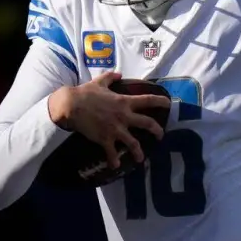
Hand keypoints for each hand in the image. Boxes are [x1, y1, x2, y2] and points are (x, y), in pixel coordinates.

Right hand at [48, 72, 171, 169]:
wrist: (71, 106)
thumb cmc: (85, 93)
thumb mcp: (99, 82)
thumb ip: (111, 78)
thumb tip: (119, 74)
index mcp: (124, 102)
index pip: (148, 100)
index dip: (161, 102)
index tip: (169, 104)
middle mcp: (124, 116)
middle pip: (148, 124)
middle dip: (157, 131)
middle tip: (161, 136)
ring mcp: (116, 129)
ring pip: (134, 143)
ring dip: (139, 152)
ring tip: (141, 159)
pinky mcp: (105, 139)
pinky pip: (112, 153)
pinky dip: (114, 161)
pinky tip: (115, 166)